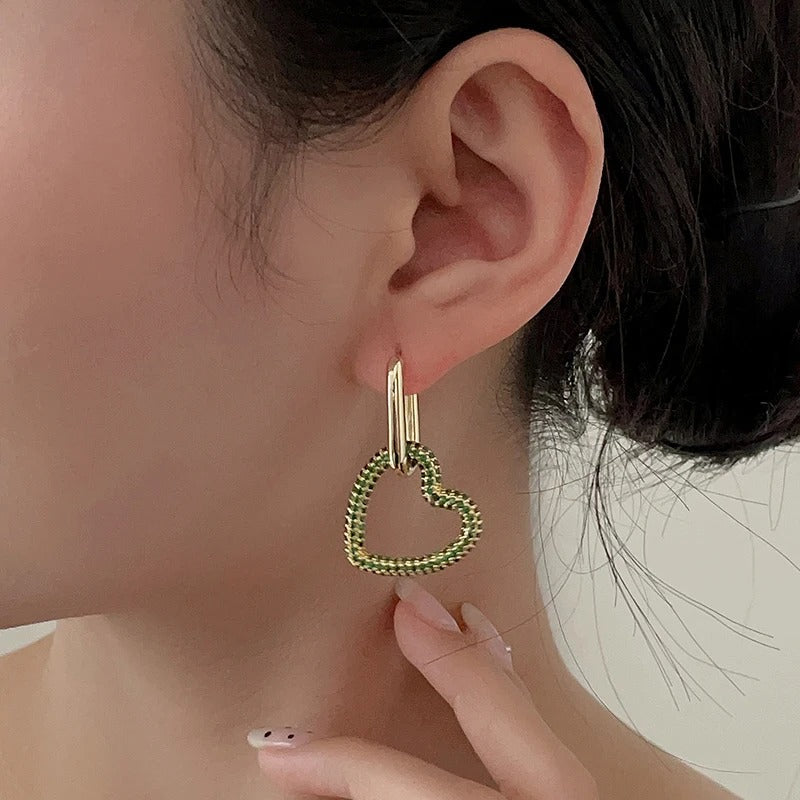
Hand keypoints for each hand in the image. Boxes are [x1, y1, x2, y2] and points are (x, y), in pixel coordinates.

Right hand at [251, 576, 598, 798]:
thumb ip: (383, 796)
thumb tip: (299, 770)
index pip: (408, 786)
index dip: (340, 762)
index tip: (278, 750)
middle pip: (503, 718)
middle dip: (451, 659)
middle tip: (405, 604)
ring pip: (544, 729)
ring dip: (493, 673)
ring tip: (464, 624)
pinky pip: (554, 751)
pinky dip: (519, 707)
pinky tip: (500, 688)